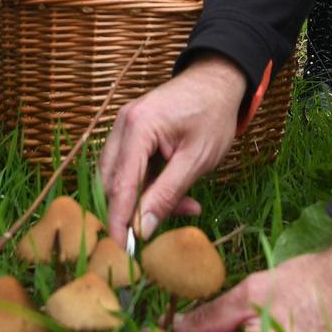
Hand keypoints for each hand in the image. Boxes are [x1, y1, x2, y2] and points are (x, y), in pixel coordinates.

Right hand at [100, 54, 244, 241]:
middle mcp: (123, 125)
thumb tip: (142, 230)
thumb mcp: (196, 160)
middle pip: (113, 182)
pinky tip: (179, 195)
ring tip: (185, 205)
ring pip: (121, 178)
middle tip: (163, 229)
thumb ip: (167, 194)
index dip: (119, 220)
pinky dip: (150, 185)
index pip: (120, 185)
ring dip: (147, 199)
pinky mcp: (132, 132)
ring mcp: (124, 127)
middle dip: (136, 210)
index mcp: (138, 128)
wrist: (218, 80)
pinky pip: (131, 168)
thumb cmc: (213, 115)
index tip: (122, 251)